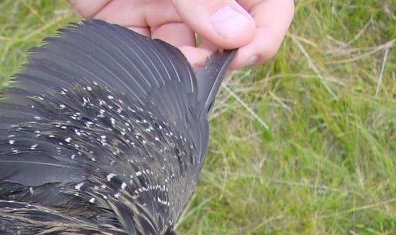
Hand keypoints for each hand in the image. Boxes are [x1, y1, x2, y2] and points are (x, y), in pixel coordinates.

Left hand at [70, 0, 293, 67]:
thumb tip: (238, 37)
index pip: (269, 10)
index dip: (263, 36)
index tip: (241, 55)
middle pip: (224, 40)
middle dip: (213, 58)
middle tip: (197, 62)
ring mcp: (165, 7)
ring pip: (182, 54)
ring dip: (176, 65)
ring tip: (165, 59)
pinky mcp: (126, 20)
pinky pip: (140, 52)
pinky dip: (140, 60)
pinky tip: (137, 54)